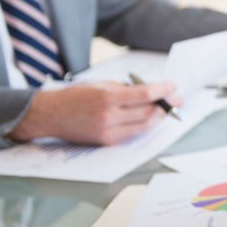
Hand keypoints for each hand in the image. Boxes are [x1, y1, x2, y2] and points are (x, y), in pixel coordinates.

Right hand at [11, 81, 180, 144]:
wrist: (50, 114)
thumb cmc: (75, 96)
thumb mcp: (101, 84)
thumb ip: (126, 88)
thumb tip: (151, 90)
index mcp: (107, 97)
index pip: (145, 95)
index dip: (163, 91)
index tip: (173, 86)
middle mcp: (109, 116)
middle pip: (148, 112)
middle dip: (166, 105)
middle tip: (176, 99)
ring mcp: (108, 131)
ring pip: (144, 126)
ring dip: (159, 117)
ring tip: (167, 109)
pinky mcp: (106, 141)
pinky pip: (132, 134)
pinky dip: (145, 126)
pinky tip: (151, 119)